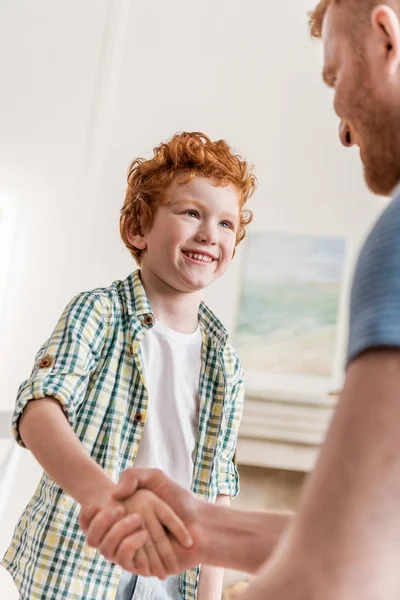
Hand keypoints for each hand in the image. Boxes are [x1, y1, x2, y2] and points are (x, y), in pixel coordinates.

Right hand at [80, 468, 205, 574]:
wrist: (200, 521)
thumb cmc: (178, 497)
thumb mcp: (154, 477)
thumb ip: (132, 476)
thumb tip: (113, 495)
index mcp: (122, 515)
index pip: (94, 520)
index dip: (87, 515)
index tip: (90, 505)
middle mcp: (123, 534)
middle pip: (96, 535)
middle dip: (99, 523)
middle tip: (117, 509)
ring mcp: (131, 550)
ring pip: (107, 548)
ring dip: (117, 532)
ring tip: (135, 518)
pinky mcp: (140, 564)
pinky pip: (125, 559)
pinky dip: (131, 545)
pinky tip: (142, 533)